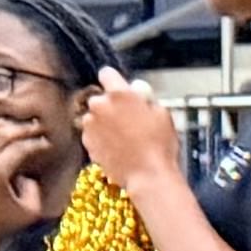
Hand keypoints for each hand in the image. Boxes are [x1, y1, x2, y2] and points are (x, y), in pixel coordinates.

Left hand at [76, 73, 183, 208]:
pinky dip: (101, 139)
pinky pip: (92, 134)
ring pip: (95, 117)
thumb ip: (146, 98)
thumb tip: (136, 91)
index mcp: (120, 94)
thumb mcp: (163, 114)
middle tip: (128, 121)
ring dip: (105, 123)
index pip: (107, 74)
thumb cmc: (160, 146)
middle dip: (111, 106)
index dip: (115, 81)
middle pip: (101, 98)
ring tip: (124, 139)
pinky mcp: (87, 142)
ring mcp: (90, 124)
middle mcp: (100, 105)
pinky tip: (117, 149)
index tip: (121, 89)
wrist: (148, 177)